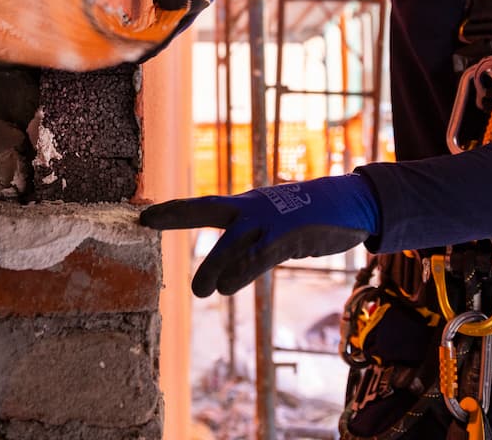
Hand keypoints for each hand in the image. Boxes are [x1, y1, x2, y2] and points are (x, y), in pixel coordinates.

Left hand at [139, 175, 379, 295]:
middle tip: (147, 221)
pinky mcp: (289, 236)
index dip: (173, 210)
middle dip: (178, 213)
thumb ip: (247, 245)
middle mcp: (253, 208)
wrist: (348, 203)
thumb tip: (225, 274)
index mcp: (247, 205)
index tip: (143, 215)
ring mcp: (271, 220)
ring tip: (198, 290)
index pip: (204, 205)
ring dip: (213, 265)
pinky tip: (226, 286)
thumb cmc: (307, 216)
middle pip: (209, 208)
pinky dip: (242, 270)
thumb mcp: (272, 225)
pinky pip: (261, 255)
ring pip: (235, 241)